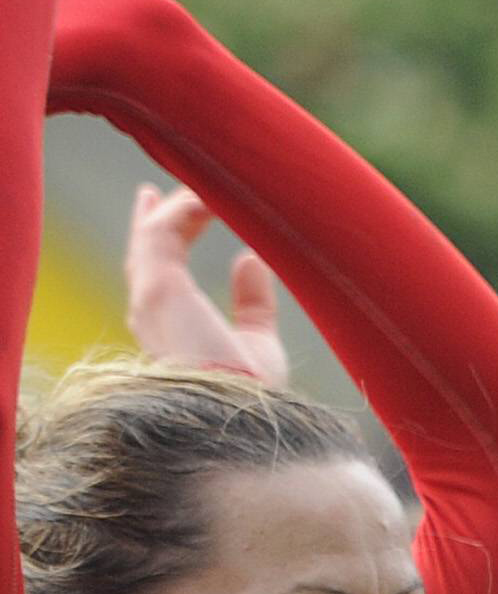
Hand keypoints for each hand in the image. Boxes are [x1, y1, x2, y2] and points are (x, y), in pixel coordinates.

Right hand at [123, 184, 290, 386]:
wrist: (240, 412)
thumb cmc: (254, 392)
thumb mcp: (258, 342)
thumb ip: (252, 303)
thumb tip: (249, 260)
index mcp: (172, 328)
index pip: (159, 275)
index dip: (166, 240)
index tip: (175, 213)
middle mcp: (153, 313)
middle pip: (143, 253)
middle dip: (151, 219)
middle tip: (154, 193)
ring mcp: (151, 299)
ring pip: (153, 236)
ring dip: (175, 207)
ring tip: (198, 181)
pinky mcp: (160, 286)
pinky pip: (164, 229)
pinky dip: (183, 206)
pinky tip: (208, 192)